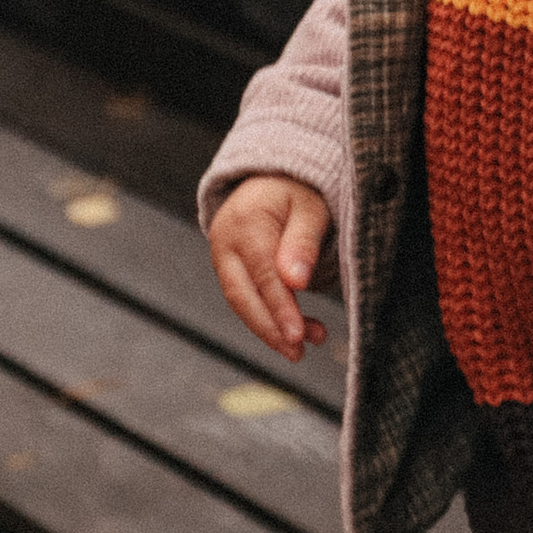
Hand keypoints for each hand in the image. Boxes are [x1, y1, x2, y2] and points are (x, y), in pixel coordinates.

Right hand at [209, 176, 331, 361]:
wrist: (272, 180)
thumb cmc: (297, 191)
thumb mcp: (310, 207)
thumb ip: (303, 241)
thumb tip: (296, 281)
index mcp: (246, 221)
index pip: (263, 273)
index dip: (279, 307)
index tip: (296, 335)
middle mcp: (225, 242)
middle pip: (242, 295)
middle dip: (270, 329)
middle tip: (297, 353)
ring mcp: (222, 258)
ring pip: (241, 303)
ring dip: (270, 330)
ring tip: (301, 349)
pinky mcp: (229, 271)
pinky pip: (245, 300)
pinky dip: (267, 319)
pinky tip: (292, 333)